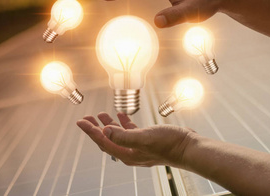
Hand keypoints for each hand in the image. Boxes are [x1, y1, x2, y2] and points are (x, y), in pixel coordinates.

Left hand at [76, 112, 195, 167]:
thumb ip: (123, 135)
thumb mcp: (144, 138)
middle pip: (107, 140)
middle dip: (96, 128)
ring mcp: (139, 147)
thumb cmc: (169, 144)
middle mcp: (131, 152)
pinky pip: (130, 132)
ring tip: (100, 114)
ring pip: (118, 135)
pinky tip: (122, 115)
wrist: (189, 148)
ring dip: (109, 124)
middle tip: (86, 118)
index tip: (80, 121)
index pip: (103, 141)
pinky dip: (124, 123)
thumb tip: (104, 130)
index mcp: (127, 154)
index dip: (90, 131)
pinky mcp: (147, 141)